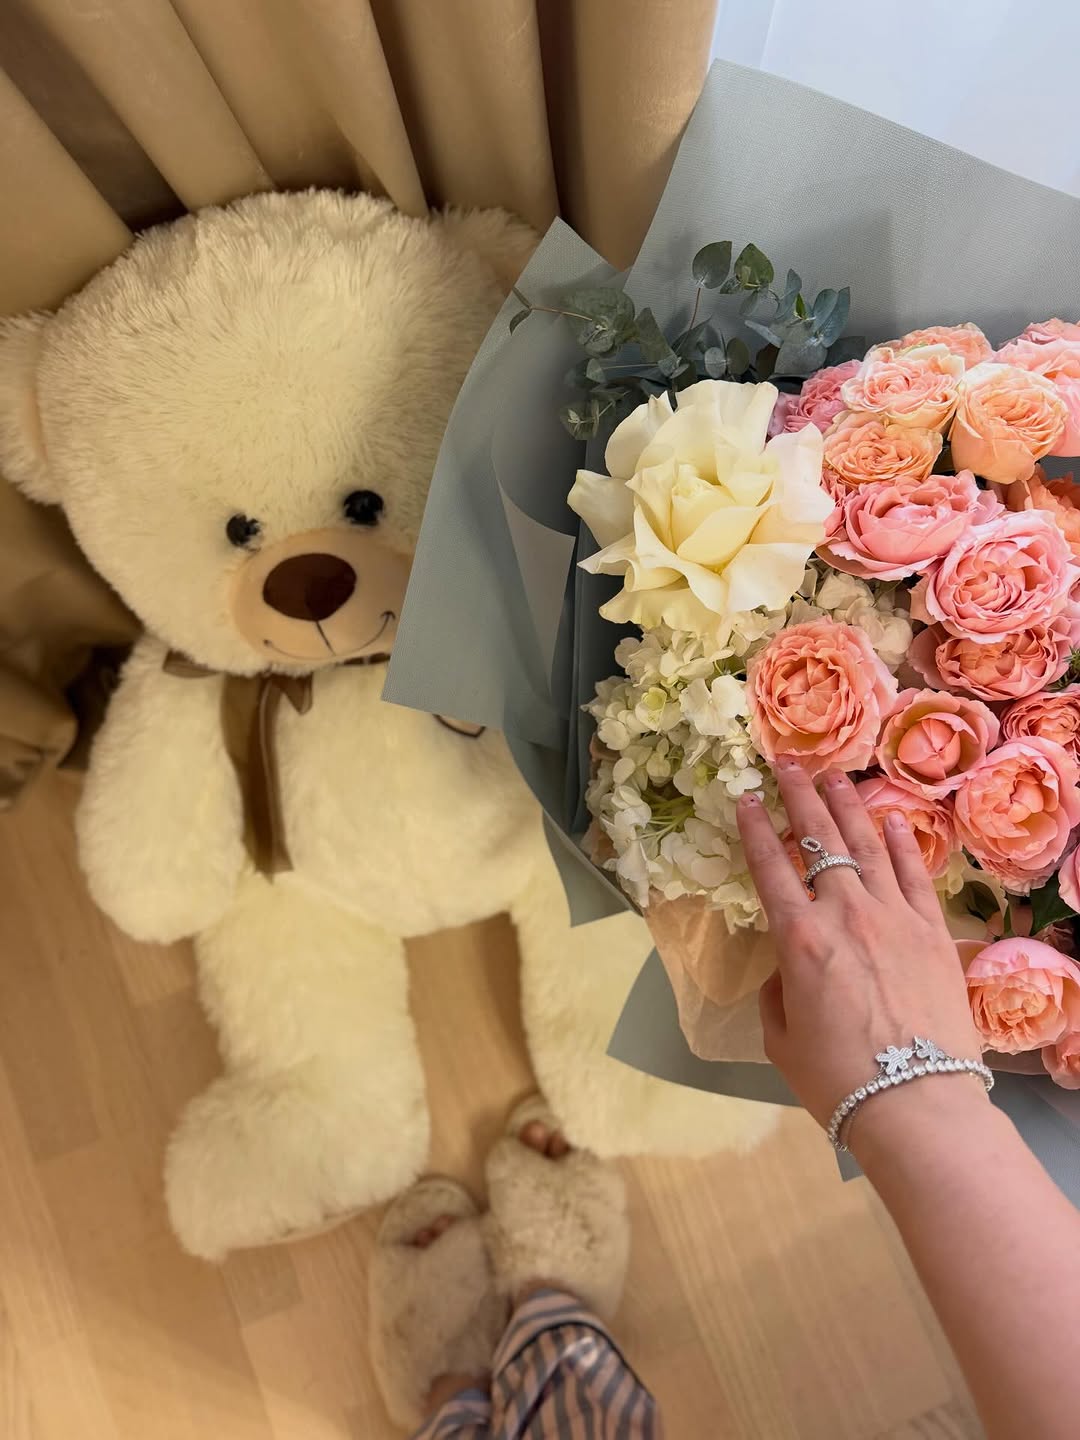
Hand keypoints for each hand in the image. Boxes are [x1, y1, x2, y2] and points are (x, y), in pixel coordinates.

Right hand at [735, 763, 986, 1141]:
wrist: (917, 1103)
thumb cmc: (838, 1081)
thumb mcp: (782, 1039)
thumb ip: (777, 994)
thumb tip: (785, 971)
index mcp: (799, 939)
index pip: (770, 867)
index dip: (755, 828)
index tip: (746, 797)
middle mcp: (845, 914)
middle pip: (820, 840)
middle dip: (800, 796)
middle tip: (788, 764)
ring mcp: (894, 918)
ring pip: (868, 845)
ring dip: (848, 806)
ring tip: (835, 776)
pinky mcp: (932, 933)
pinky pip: (916, 876)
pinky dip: (903, 844)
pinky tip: (892, 820)